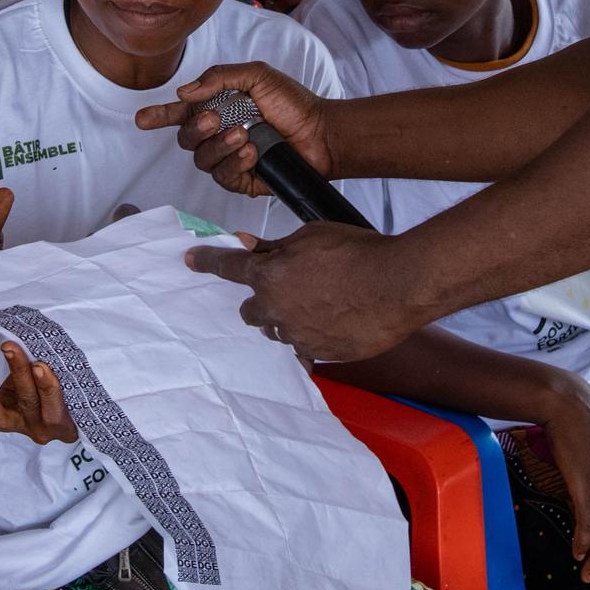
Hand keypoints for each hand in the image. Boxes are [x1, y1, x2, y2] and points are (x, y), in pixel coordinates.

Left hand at [0, 341, 76, 444]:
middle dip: (18, 373)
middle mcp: (40, 428)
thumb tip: (46, 340)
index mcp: (61, 422)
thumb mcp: (69, 386)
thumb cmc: (66, 396)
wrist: (52, 417)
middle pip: (29, 402)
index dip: (47, 387)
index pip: (55, 407)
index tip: (39, 365)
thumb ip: (58, 370)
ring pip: (0, 416)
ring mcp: (19, 427)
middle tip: (8, 347)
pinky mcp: (2, 424)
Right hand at [136, 61, 334, 195]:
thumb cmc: (294, 103)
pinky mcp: (242, 180)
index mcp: (218, 108)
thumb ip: (220, 78)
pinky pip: (222, 177)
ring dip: (218, 146)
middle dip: (195, 129)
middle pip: (186, 139)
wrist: (322, 133)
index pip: (181, 113)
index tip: (141, 119)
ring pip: (202, 160)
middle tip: (214, 119)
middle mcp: (219, 134)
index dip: (159, 116)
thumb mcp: (257, 76)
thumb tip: (185, 92)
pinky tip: (251, 152)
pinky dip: (233, 163)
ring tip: (243, 134)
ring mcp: (229, 159)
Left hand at [184, 223, 415, 362]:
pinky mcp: (320, 354)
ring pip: (279, 331)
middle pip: (251, 311)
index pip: (228, 267)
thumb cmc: (359, 252)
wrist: (398, 284)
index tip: (192, 260)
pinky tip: (332, 324)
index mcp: (269, 274)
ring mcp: (297, 336)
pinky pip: (306, 349)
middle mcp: (276, 309)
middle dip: (262, 300)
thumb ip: (276, 245)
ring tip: (320, 305)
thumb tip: (248, 243)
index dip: (208, 260)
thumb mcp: (312, 235)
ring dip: (288, 319)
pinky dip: (312, 337)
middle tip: (287, 288)